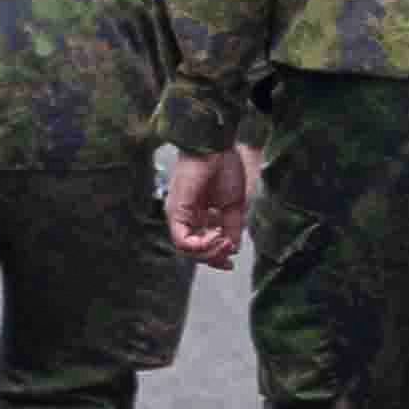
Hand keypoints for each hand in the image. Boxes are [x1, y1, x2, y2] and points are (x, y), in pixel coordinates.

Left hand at [164, 142, 254, 269]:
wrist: (217, 146)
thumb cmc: (225, 168)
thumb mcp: (234, 205)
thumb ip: (232, 228)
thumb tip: (232, 248)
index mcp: (198, 215)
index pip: (202, 246)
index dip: (216, 258)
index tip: (230, 263)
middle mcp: (185, 217)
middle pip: (194, 251)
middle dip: (213, 257)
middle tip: (228, 251)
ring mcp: (178, 215)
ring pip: (186, 250)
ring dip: (208, 252)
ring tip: (223, 242)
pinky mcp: (175, 211)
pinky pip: (182, 241)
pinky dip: (200, 245)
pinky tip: (216, 236)